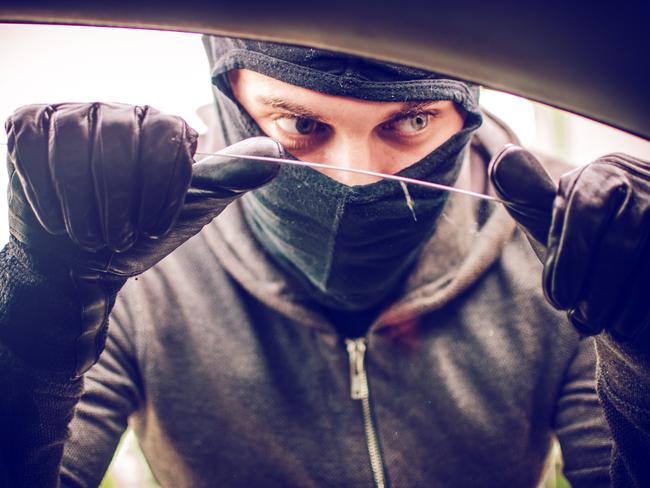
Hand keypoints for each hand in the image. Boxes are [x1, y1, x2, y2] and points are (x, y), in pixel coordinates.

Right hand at [4, 103, 280, 373]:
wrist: (84, 263)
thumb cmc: (140, 235)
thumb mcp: (193, 208)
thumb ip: (231, 177)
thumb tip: (276, 153)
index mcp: (156, 123)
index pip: (167, 132)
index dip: (160, 188)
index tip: (152, 227)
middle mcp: (113, 109)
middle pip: (121, 135)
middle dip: (122, 200)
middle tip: (119, 235)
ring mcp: (68, 115)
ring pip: (77, 142)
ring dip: (86, 203)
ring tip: (92, 233)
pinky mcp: (26, 127)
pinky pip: (36, 147)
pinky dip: (51, 195)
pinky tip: (60, 218)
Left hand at [490, 145, 649, 342]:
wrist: (631, 283)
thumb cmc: (587, 253)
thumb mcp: (554, 226)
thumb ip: (530, 197)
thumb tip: (503, 158)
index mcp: (603, 174)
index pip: (584, 211)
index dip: (569, 261)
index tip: (559, 299)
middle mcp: (643, 180)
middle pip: (621, 241)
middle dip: (596, 288)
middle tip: (582, 319)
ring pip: (647, 260)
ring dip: (623, 302)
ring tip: (606, 324)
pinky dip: (645, 307)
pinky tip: (631, 324)